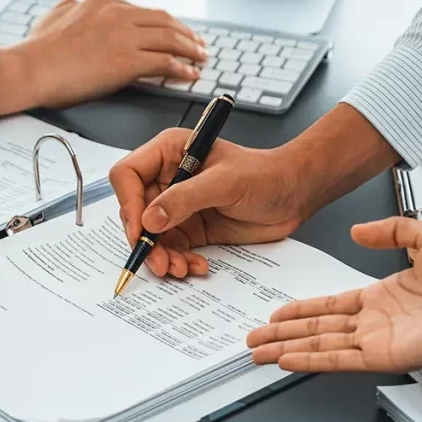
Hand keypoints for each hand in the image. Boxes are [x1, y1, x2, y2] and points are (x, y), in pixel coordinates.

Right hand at [0, 0, 206, 114]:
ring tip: (201, 58)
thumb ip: (70, 9)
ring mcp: (125, 37)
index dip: (163, 24)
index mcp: (102, 2)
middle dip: (185, 33)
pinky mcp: (127, 61)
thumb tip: (74, 6)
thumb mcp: (53, 16)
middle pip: (164, 21)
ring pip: (170, 39)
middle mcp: (118, 14)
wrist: (31, 68)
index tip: (172, 32)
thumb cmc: (37, 50)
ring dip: (191, 49)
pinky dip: (182, 68)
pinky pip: (165, 62)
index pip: (143, 12)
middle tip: (197, 44)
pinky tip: (190, 74)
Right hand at [109, 128, 302, 277]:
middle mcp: (167, 178)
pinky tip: (196, 265)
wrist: (293, 194)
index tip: (141, 230)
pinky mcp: (189, 228)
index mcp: (168, 153)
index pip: (128, 176)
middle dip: (145, 239)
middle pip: (135, 211)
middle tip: (159, 260)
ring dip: (161, 256)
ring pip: (151, 236)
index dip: (129, 203)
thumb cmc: (265, 174)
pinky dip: (179, 262)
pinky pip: (171, 249)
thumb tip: (150, 219)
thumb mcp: (224, 182)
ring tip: (179, 268)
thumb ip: (185, 198)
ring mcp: (176, 206)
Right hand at [247, 217, 421, 372]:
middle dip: (281, 334)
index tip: (277, 313)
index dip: (301, 310)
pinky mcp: (381, 356)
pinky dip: (309, 361)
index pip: (329, 306)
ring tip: (257, 353)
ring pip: (318, 346)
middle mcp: (374, 322)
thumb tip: (359, 231)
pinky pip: (337, 360)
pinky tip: (286, 361)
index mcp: (381, 297)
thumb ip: (390, 231)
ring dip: (285, 349)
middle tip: (254, 339)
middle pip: (315, 330)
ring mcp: (376, 341)